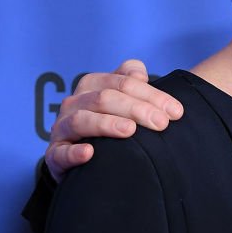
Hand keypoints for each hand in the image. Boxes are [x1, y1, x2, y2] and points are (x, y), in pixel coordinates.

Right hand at [45, 59, 183, 181]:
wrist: (82, 160)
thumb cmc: (107, 126)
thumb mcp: (121, 100)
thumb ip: (131, 81)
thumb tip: (140, 72)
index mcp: (91, 85)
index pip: (123, 82)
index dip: (152, 95)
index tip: (176, 112)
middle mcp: (74, 103)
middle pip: (105, 98)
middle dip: (137, 109)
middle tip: (162, 124)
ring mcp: (62, 129)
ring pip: (82, 120)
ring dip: (107, 124)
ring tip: (130, 130)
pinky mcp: (55, 156)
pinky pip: (60, 153)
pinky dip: (73, 153)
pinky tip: (89, 152)